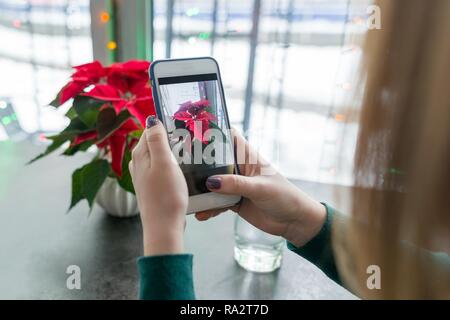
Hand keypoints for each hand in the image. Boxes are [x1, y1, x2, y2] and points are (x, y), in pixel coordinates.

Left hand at [129, 116, 187, 255]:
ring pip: (160, 155)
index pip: (152, 128)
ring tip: (191, 154)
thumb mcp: (164, 162)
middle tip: (192, 140)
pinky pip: (162, 168)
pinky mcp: (152, 186)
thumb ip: (157, 139)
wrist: (164, 227)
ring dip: (174, 152)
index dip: (168, 125)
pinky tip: (184, 170)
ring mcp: (144, 176)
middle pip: (156, 142)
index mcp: (140, 154)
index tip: (185, 127)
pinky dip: (173, 165)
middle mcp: (138, 163)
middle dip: (172, 138)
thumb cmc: (166, 196)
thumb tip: (152, 119)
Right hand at [196, 130, 325, 246]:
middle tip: (181, 167)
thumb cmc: (284, 197)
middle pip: (214, 161)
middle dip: (199, 164)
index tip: (193, 133)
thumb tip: (210, 182)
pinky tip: (201, 214)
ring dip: (201, 190)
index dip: (213, 132)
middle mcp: (239, 169)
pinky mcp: (233, 201)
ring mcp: (235, 185)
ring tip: (188, 195)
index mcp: (248, 157)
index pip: (229, 137)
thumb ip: (236, 184)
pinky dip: (208, 208)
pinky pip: (216, 202)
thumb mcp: (260, 188)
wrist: (293, 222)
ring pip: (212, 183)